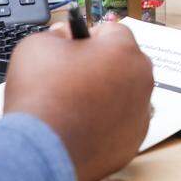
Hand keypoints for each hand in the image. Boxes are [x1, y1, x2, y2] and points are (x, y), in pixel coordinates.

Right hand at [4, 21, 153, 180]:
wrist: (39, 149)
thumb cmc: (40, 95)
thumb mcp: (38, 45)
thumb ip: (57, 34)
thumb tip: (65, 36)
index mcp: (124, 50)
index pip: (113, 31)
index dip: (89, 37)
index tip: (73, 48)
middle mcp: (142, 79)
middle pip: (124, 64)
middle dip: (101, 66)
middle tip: (72, 77)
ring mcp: (141, 113)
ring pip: (125, 96)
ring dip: (107, 97)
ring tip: (75, 106)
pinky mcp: (133, 142)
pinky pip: (122, 126)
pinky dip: (106, 125)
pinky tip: (82, 128)